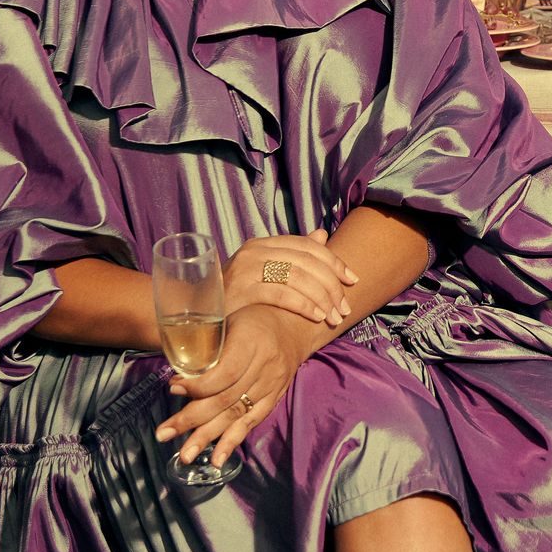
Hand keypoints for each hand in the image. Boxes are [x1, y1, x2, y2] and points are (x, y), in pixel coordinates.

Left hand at [155, 307, 313, 470]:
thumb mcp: (231, 319)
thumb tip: (177, 373)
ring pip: (236, 415)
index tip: (173, 389)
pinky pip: (251, 422)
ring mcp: (271, 386)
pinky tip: (216, 459)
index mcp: (252, 342)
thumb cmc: (254, 319)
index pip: (225, 373)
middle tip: (164, 434)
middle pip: (225, 399)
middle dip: (192, 419)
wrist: (295, 326)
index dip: (198, 386)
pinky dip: (232, 441)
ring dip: (208, 437)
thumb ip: (209, 344)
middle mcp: (264, 367)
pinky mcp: (274, 399)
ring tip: (185, 455)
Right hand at [224, 228, 356, 331]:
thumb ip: (294, 255)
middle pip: (307, 261)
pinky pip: (282, 293)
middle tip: (344, 309)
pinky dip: (304, 305)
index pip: (308, 246)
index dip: (335, 262)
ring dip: (322, 298)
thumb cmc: (238, 298)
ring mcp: (246, 268)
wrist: (199, 317)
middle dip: (332, 286)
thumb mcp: (266, 274)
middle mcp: (254, 251)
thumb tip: (321, 234)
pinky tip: (316, 317)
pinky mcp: (241, 290)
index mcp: (263, 244)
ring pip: (298, 276)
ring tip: (333, 317)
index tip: (353, 281)